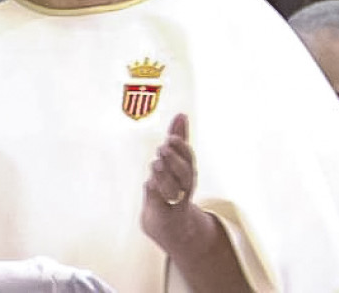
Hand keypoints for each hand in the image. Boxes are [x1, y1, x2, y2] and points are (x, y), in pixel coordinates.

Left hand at [140, 113, 202, 245]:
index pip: (188, 157)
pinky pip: (160, 203)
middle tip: (161, 149)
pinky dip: (155, 192)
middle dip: (174, 160)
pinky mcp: (165, 216)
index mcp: (187, 172)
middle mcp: (185, 188)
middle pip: (185, 173)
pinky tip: (150, 183)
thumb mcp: (175, 160)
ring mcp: (176, 203)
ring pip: (174, 189)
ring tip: (156, 165)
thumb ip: (178, 139)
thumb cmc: (173, 186)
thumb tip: (182, 114)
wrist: (172, 225)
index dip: (181, 148)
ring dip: (164, 176)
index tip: (170, 138)